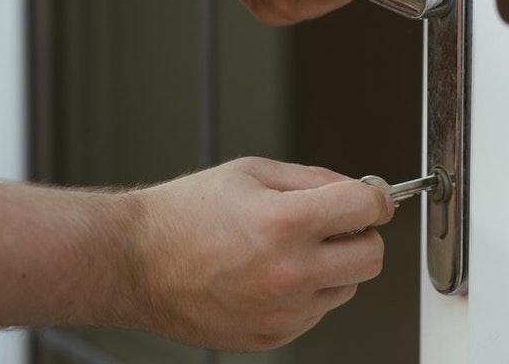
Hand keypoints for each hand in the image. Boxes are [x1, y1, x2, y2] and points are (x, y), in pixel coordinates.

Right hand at [113, 157, 393, 350]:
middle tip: (335, 224)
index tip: (369, 198)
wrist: (135, 262)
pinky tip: (271, 275)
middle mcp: (289, 273)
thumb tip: (360, 191)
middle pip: (373, 257)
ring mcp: (282, 312)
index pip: (367, 208)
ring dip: (333, 267)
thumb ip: (314, 179)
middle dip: (360, 235)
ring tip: (289, 250)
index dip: (373, 197)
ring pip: (348, 288)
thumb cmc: (184, 214)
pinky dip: (307, 293)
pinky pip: (317, 312)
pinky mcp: (272, 336)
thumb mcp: (252, 172)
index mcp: (285, 222)